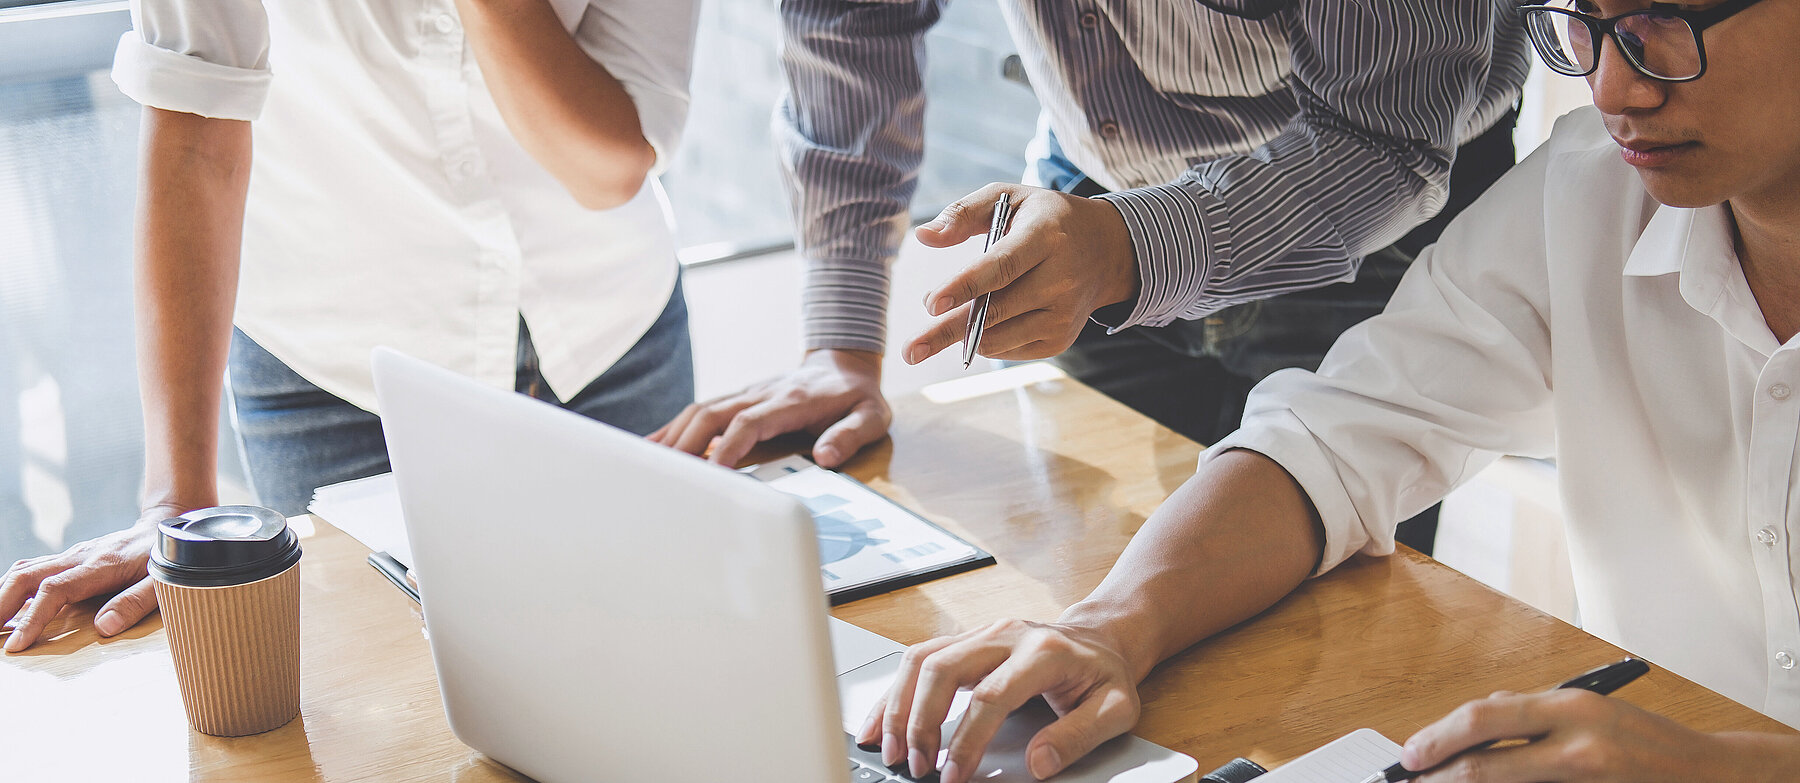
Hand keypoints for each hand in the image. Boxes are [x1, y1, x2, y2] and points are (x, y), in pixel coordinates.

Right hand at [0, 503, 191, 651]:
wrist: (164, 524)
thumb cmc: (164, 557)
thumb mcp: (162, 582)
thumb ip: (135, 603)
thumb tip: (104, 628)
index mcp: (99, 566)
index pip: (54, 590)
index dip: (33, 618)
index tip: (17, 645)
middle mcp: (78, 557)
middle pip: (26, 576)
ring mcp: (70, 556)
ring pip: (24, 571)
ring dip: (1, 595)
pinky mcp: (68, 559)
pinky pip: (32, 570)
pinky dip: (12, 587)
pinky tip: (5, 607)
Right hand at [648, 349, 889, 468]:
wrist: (846, 364)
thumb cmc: (857, 397)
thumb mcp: (871, 416)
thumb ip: (850, 435)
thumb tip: (825, 456)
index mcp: (791, 400)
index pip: (749, 422)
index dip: (728, 446)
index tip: (713, 473)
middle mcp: (762, 392)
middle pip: (712, 413)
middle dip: (685, 444)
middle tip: (665, 478)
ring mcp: (746, 393)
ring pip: (699, 409)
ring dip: (673, 436)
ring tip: (647, 466)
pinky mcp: (738, 398)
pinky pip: (700, 411)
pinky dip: (675, 429)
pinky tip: (652, 447)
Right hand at [854, 619, 1140, 782]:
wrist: (1099, 639)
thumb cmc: (1104, 675)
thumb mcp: (1116, 709)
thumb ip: (1079, 736)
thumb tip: (1038, 763)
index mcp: (1043, 652)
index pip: (991, 696)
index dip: (967, 740)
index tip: (954, 775)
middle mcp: (1005, 634)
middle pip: (943, 669)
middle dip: (921, 723)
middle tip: (918, 766)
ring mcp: (981, 633)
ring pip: (922, 659)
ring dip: (898, 706)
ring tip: (891, 749)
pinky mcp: (965, 640)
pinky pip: (919, 658)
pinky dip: (894, 691)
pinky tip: (880, 720)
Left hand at [902, 183, 1137, 364]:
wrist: (1106, 251)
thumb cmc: (1044, 219)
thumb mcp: (1009, 198)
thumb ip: (964, 213)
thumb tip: (923, 237)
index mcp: (1046, 236)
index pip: (1002, 266)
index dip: (965, 286)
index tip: (930, 303)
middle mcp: (1060, 279)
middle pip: (995, 312)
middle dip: (947, 331)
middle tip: (911, 350)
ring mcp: (1062, 315)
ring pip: (998, 337)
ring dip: (962, 334)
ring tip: (941, 322)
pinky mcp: (1059, 340)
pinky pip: (1007, 350)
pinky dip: (985, 340)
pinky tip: (983, 322)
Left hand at [1401, 689, 1753, 781]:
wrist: (1712, 777)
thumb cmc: (1648, 741)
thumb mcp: (1590, 709)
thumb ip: (1534, 711)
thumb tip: (1481, 714)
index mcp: (1570, 707)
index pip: (1484, 718)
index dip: (1438, 737)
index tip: (1411, 753)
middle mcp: (1577, 744)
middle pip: (1484, 764)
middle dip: (1439, 777)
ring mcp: (1587, 781)